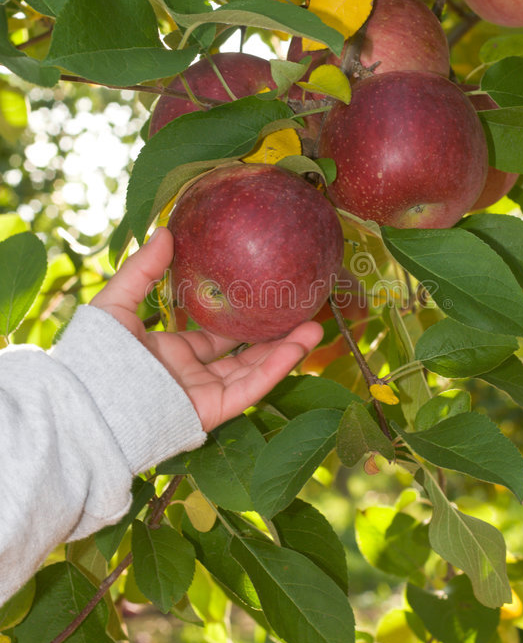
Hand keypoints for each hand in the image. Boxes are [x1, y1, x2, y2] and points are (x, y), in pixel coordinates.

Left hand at [90, 227, 322, 431]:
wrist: (87, 404)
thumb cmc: (94, 355)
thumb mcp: (116, 303)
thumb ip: (142, 270)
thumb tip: (167, 231)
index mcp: (170, 352)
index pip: (212, 335)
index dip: (239, 316)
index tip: (263, 294)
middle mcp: (190, 374)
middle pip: (241, 354)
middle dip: (273, 335)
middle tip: (299, 310)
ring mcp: (202, 394)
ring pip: (253, 371)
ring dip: (286, 350)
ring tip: (316, 326)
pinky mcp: (210, 412)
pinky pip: (249, 390)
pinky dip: (275, 369)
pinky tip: (298, 347)